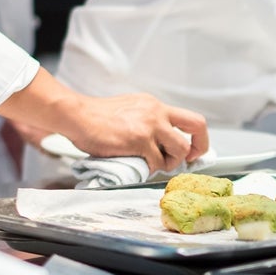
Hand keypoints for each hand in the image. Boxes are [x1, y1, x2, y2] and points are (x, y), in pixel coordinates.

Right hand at [63, 93, 209, 171]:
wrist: (77, 115)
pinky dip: (150, 169)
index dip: (198, 138)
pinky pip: (156, 162)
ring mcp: (150, 125)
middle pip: (197, 127)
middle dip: (198, 148)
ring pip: (180, 149)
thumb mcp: (130, 110)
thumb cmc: (96, 118)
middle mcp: (156, 112)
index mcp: (154, 105)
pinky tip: (137, 165)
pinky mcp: (140, 140)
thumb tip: (160, 145)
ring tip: (153, 164)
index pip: (190, 118)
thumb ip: (147, 123)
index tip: (192, 151)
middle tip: (187, 160)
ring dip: (170, 163)